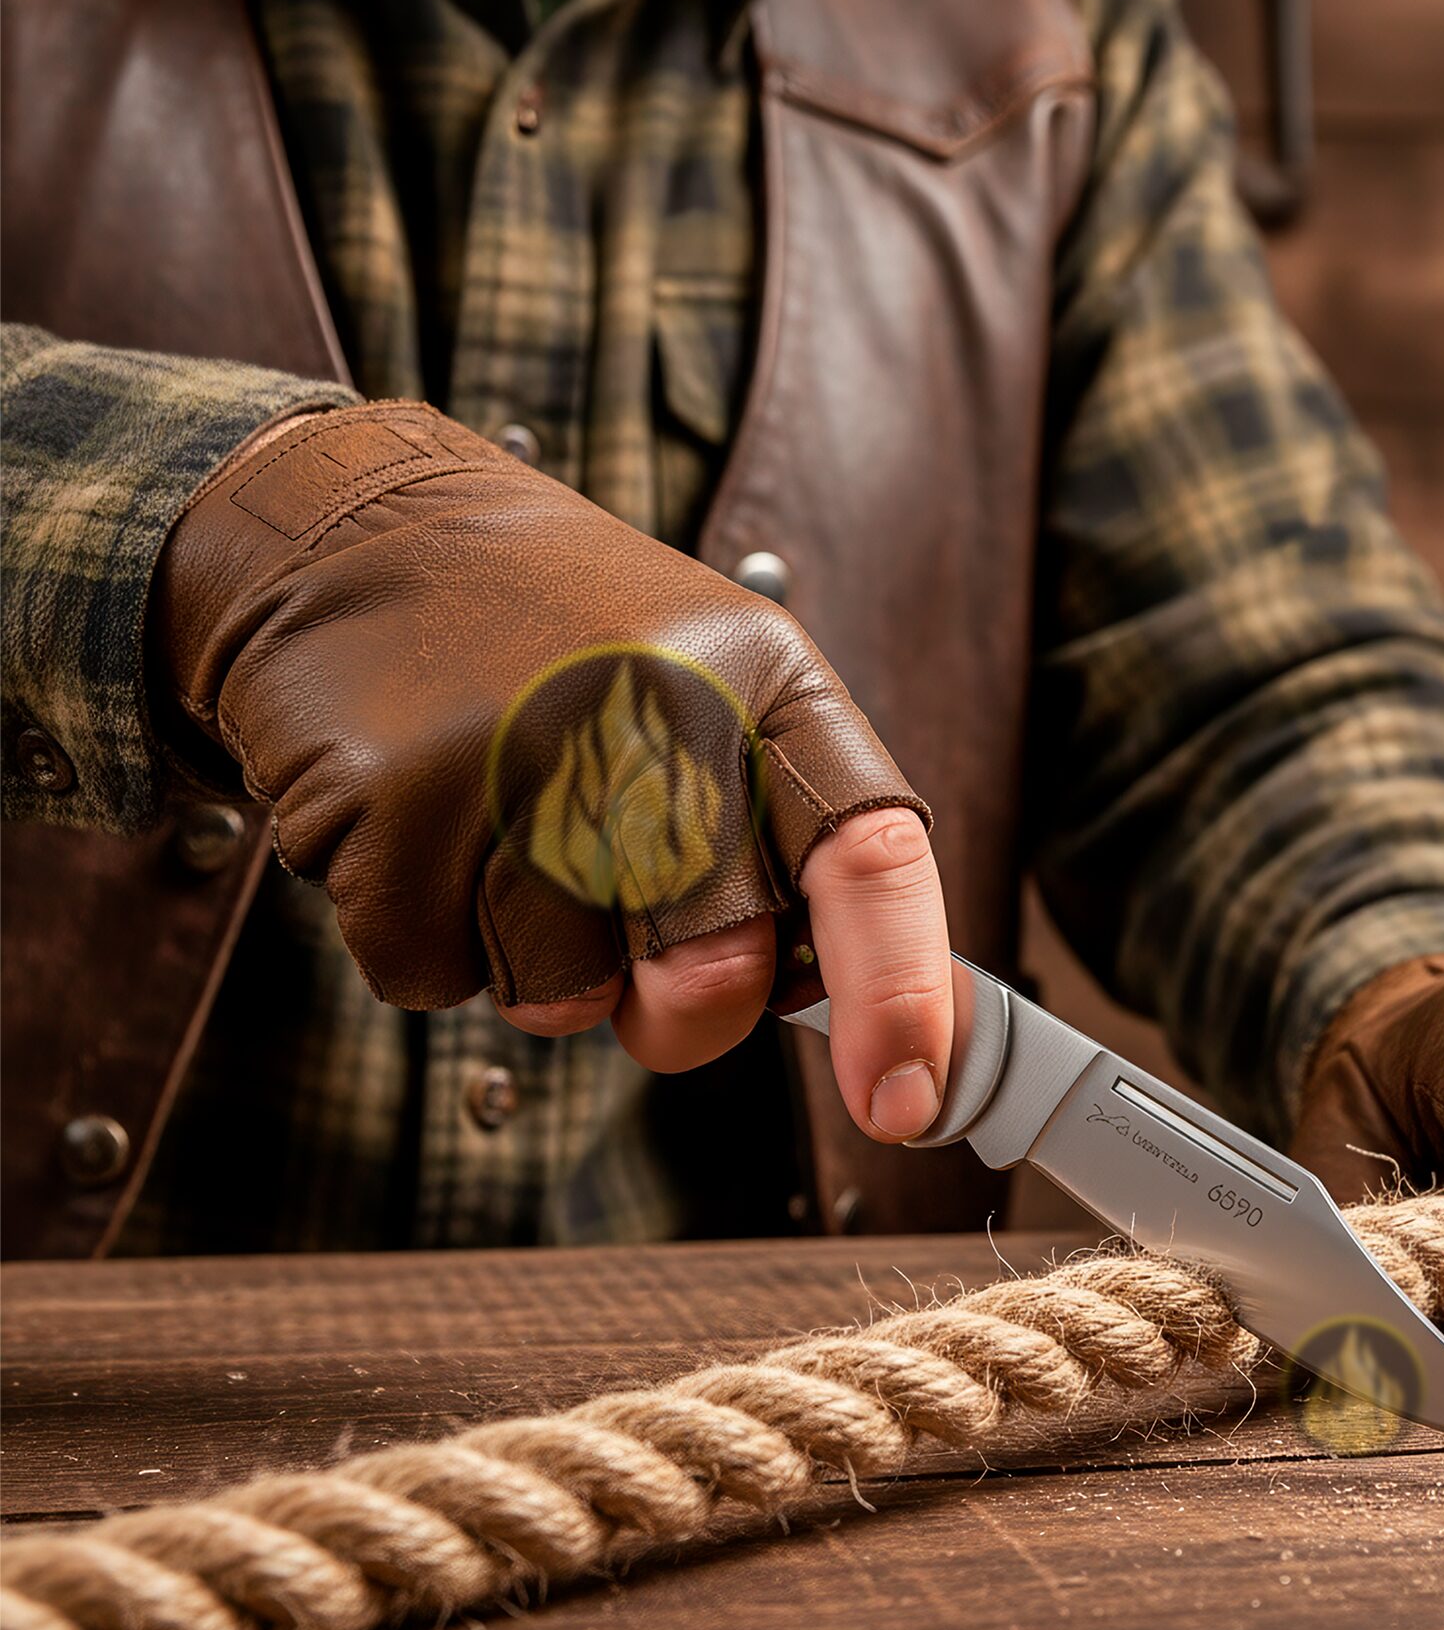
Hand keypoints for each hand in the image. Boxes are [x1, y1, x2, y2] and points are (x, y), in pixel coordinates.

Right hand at [150, 402, 951, 1142]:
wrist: (354, 529)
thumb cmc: (558, 635)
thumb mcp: (711, 682)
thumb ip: (778, 837)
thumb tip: (840, 1014)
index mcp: (763, 683)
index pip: (871, 858)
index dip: (899, 994)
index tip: (903, 1100)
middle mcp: (654, 713)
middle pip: (715, 973)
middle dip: (678, 1006)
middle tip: (625, 926)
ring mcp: (516, 761)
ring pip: (561, 1000)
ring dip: (532, 958)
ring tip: (500, 817)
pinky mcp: (390, 810)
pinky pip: (434, 981)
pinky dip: (427, 933)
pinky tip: (423, 817)